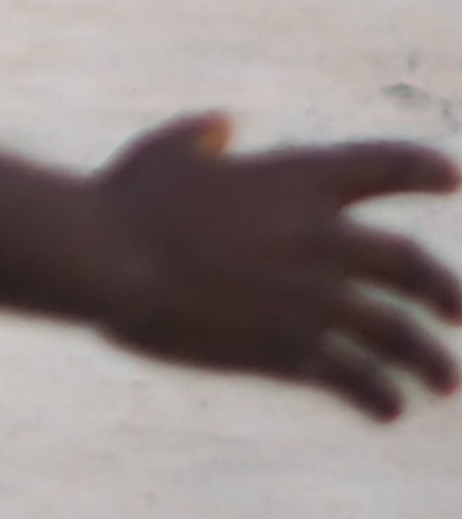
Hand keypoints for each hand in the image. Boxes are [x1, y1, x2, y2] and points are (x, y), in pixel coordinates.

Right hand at [91, 113, 459, 418]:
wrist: (109, 259)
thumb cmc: (127, 199)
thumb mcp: (166, 149)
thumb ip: (203, 133)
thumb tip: (225, 127)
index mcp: (296, 180)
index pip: (383, 165)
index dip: (421, 167)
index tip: (451, 175)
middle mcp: (321, 237)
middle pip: (411, 265)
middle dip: (444, 291)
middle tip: (458, 312)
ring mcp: (312, 297)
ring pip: (399, 333)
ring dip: (428, 359)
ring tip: (443, 379)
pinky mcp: (292, 348)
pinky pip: (357, 378)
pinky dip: (380, 395)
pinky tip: (388, 408)